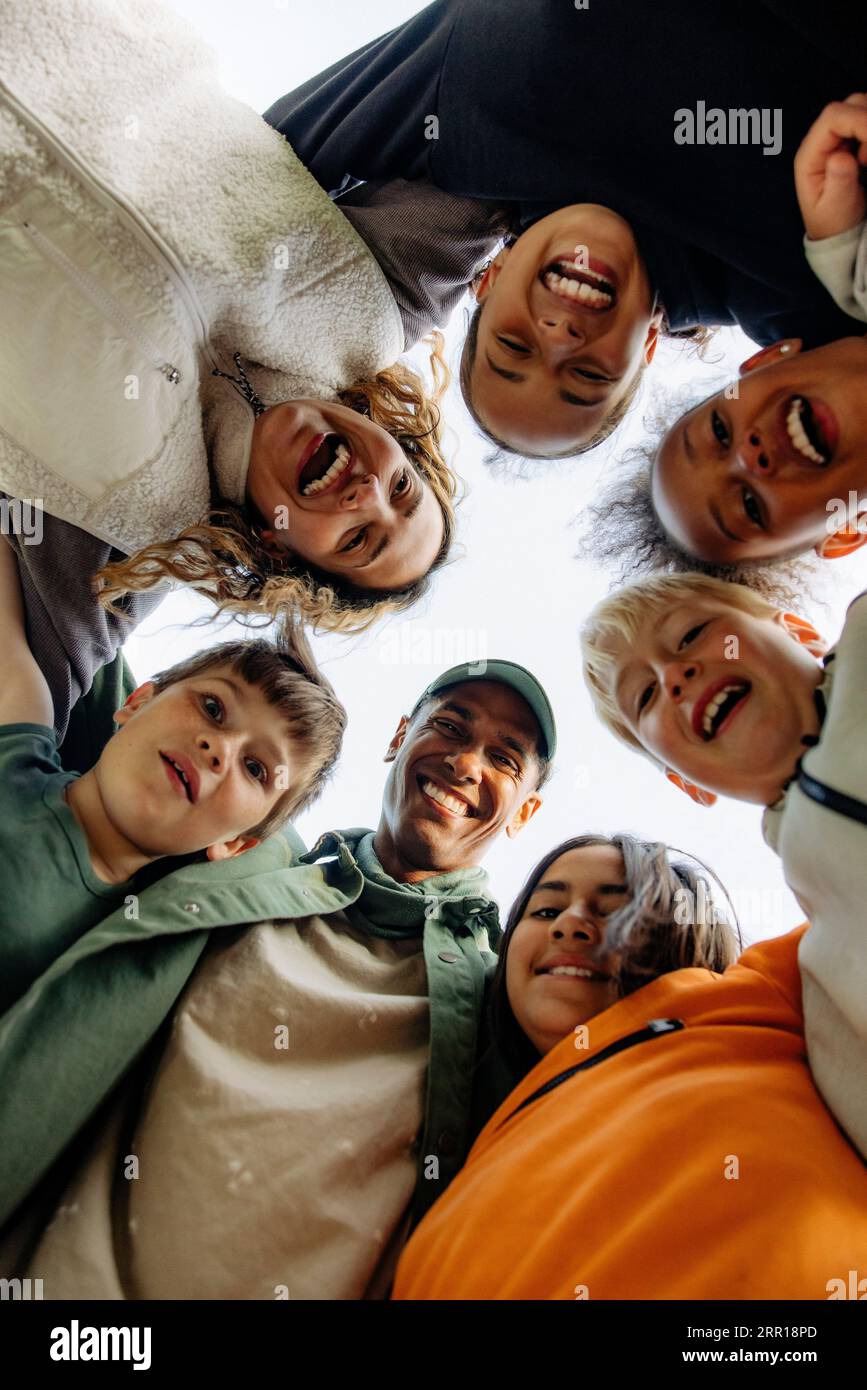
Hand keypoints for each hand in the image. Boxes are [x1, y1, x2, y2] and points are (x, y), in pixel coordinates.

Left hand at [794, 94, 866, 240]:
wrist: (838, 231)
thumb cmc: (833, 223)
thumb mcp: (834, 210)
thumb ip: (838, 184)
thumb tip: (840, 157)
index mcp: (810, 154)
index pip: (834, 116)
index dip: (860, 121)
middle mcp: (823, 139)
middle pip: (853, 104)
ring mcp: (840, 137)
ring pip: (865, 108)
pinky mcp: (855, 139)